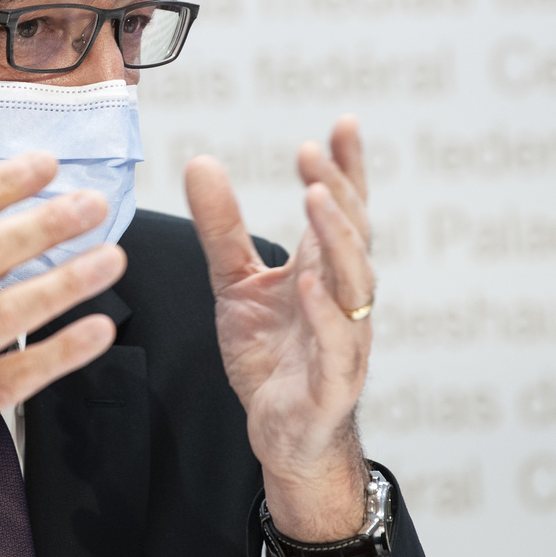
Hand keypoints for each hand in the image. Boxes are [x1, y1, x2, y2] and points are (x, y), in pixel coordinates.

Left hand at [185, 116, 372, 551]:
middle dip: (336, 194)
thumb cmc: (270, 354)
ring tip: (315, 200)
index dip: (347, 169)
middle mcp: (342, 299)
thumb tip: (200, 161)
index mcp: (324, 270)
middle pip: (352, 238)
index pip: (344, 212)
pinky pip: (336, 346)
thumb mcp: (234, 282)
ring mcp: (343, 340)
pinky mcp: (332, 383)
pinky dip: (326, 315)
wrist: (279, 432)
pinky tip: (310, 283)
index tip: (344, 124)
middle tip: (313, 155)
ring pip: (355, 285)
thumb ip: (222, 227)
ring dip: (338, 240)